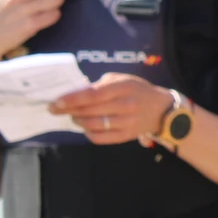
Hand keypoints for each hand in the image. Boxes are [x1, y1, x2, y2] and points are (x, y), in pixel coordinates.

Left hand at [50, 72, 172, 145]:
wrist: (162, 110)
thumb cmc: (138, 90)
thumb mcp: (122, 79)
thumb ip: (100, 85)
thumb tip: (75, 93)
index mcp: (124, 87)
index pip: (92, 95)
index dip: (71, 99)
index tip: (55, 102)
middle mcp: (126, 106)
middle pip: (90, 110)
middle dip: (69, 110)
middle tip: (58, 109)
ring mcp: (126, 123)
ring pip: (93, 125)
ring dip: (78, 121)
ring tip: (75, 116)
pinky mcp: (125, 136)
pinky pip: (100, 138)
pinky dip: (88, 133)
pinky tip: (86, 127)